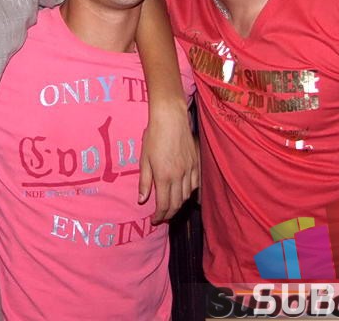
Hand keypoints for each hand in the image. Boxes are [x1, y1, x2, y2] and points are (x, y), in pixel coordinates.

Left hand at [138, 101, 199, 223]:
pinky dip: (190, 192)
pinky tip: (183, 192)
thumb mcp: (144, 159)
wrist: (170, 118)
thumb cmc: (153, 136)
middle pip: (177, 203)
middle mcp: (179, 176)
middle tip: (162, 217)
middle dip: (169, 214)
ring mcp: (189, 169)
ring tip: (171, 205)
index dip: (160, 216)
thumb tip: (142, 200)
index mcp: (164, 176)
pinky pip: (195, 184)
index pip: (164, 205)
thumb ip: (144, 181)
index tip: (155, 220)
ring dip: (179, 204)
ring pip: (187, 195)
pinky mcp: (196, 163)